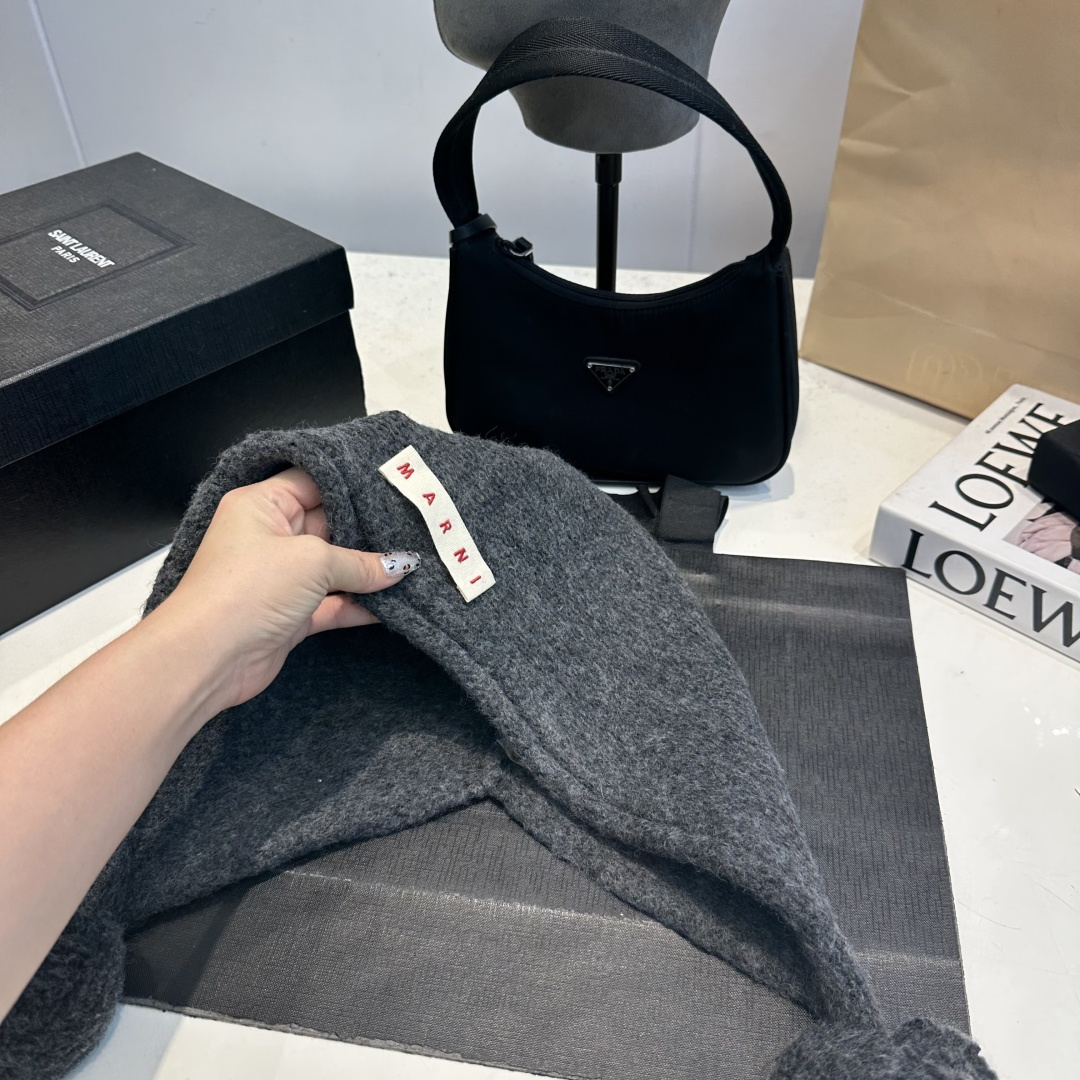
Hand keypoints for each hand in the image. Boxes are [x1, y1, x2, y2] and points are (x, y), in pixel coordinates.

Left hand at [150, 466, 419, 713]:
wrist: (209, 658)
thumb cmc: (247, 590)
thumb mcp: (312, 561)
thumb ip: (361, 562)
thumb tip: (401, 564)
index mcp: (261, 506)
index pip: (311, 481)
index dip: (351, 482)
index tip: (392, 484)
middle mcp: (269, 537)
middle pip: (329, 524)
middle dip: (368, 529)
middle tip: (413, 525)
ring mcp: (280, 577)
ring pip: (334, 567)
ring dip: (368, 571)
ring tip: (413, 565)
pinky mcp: (290, 614)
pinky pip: (333, 603)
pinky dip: (360, 604)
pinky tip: (395, 603)